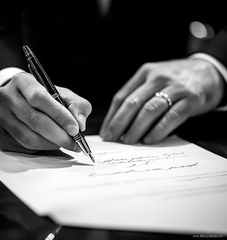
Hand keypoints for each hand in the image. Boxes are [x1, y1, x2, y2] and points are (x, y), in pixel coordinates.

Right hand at [0, 72, 91, 152]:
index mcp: (23, 81)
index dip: (59, 115)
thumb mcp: (65, 96)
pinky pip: (22, 147)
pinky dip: (40, 149)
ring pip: (28, 137)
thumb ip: (77, 106)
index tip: (75, 129)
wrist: (24, 101)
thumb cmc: (47, 98)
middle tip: (74, 143)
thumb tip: (80, 124)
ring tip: (64, 143)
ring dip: (51, 144)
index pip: (40, 98)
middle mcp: (6, 96)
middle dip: (59, 135)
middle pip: (34, 120)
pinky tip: (50, 144)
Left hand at [100, 58, 224, 143]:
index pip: (122, 96)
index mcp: (145, 73)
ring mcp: (175, 88)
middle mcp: (157, 78)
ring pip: (149, 109)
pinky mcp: (191, 99)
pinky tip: (150, 139)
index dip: (112, 116)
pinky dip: (159, 129)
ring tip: (127, 141)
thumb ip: (139, 95)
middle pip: (132, 103)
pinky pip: (171, 116)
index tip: (105, 131)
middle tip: (111, 138)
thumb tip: (120, 122)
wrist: (208, 71)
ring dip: (136, 128)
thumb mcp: (155, 79)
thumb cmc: (176, 79)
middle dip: (119, 123)